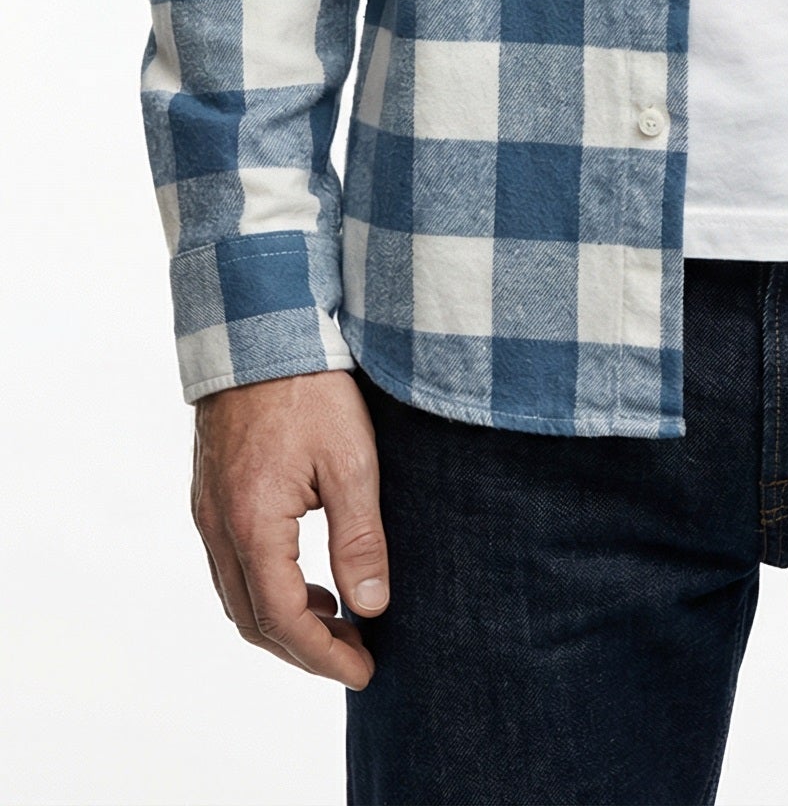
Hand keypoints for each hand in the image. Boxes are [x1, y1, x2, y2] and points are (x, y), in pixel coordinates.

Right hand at [191, 370, 388, 688]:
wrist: (259, 326)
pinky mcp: (210, 494)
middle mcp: (219, 527)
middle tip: (356, 657)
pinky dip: (266, 590)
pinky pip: (230, 566)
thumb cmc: (310, 387)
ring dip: (283, 624)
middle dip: (304, 651)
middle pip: (253, 622)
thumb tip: (371, 606)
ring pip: (237, 597)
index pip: (284, 621)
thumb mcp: (351, 461)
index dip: (324, 657)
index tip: (365, 671)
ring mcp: (208, 511)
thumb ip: (359, 539)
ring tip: (337, 624)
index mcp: (252, 525)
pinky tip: (306, 580)